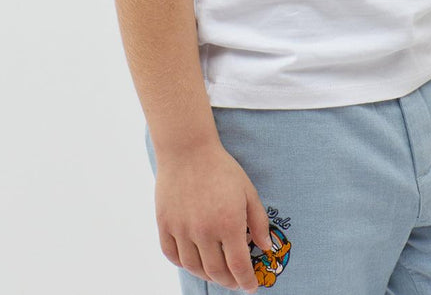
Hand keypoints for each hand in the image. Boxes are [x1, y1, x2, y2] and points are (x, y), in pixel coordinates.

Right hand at [153, 138, 271, 291]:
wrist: (188, 150)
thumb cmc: (221, 168)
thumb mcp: (248, 191)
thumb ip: (258, 222)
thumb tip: (265, 248)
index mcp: (228, 223)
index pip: (238, 266)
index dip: (246, 282)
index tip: (251, 287)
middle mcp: (204, 231)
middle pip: (217, 272)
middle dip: (229, 282)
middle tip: (236, 282)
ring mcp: (182, 229)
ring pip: (195, 267)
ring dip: (208, 276)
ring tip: (217, 273)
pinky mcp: (165, 225)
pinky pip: (173, 255)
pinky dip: (185, 263)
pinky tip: (195, 261)